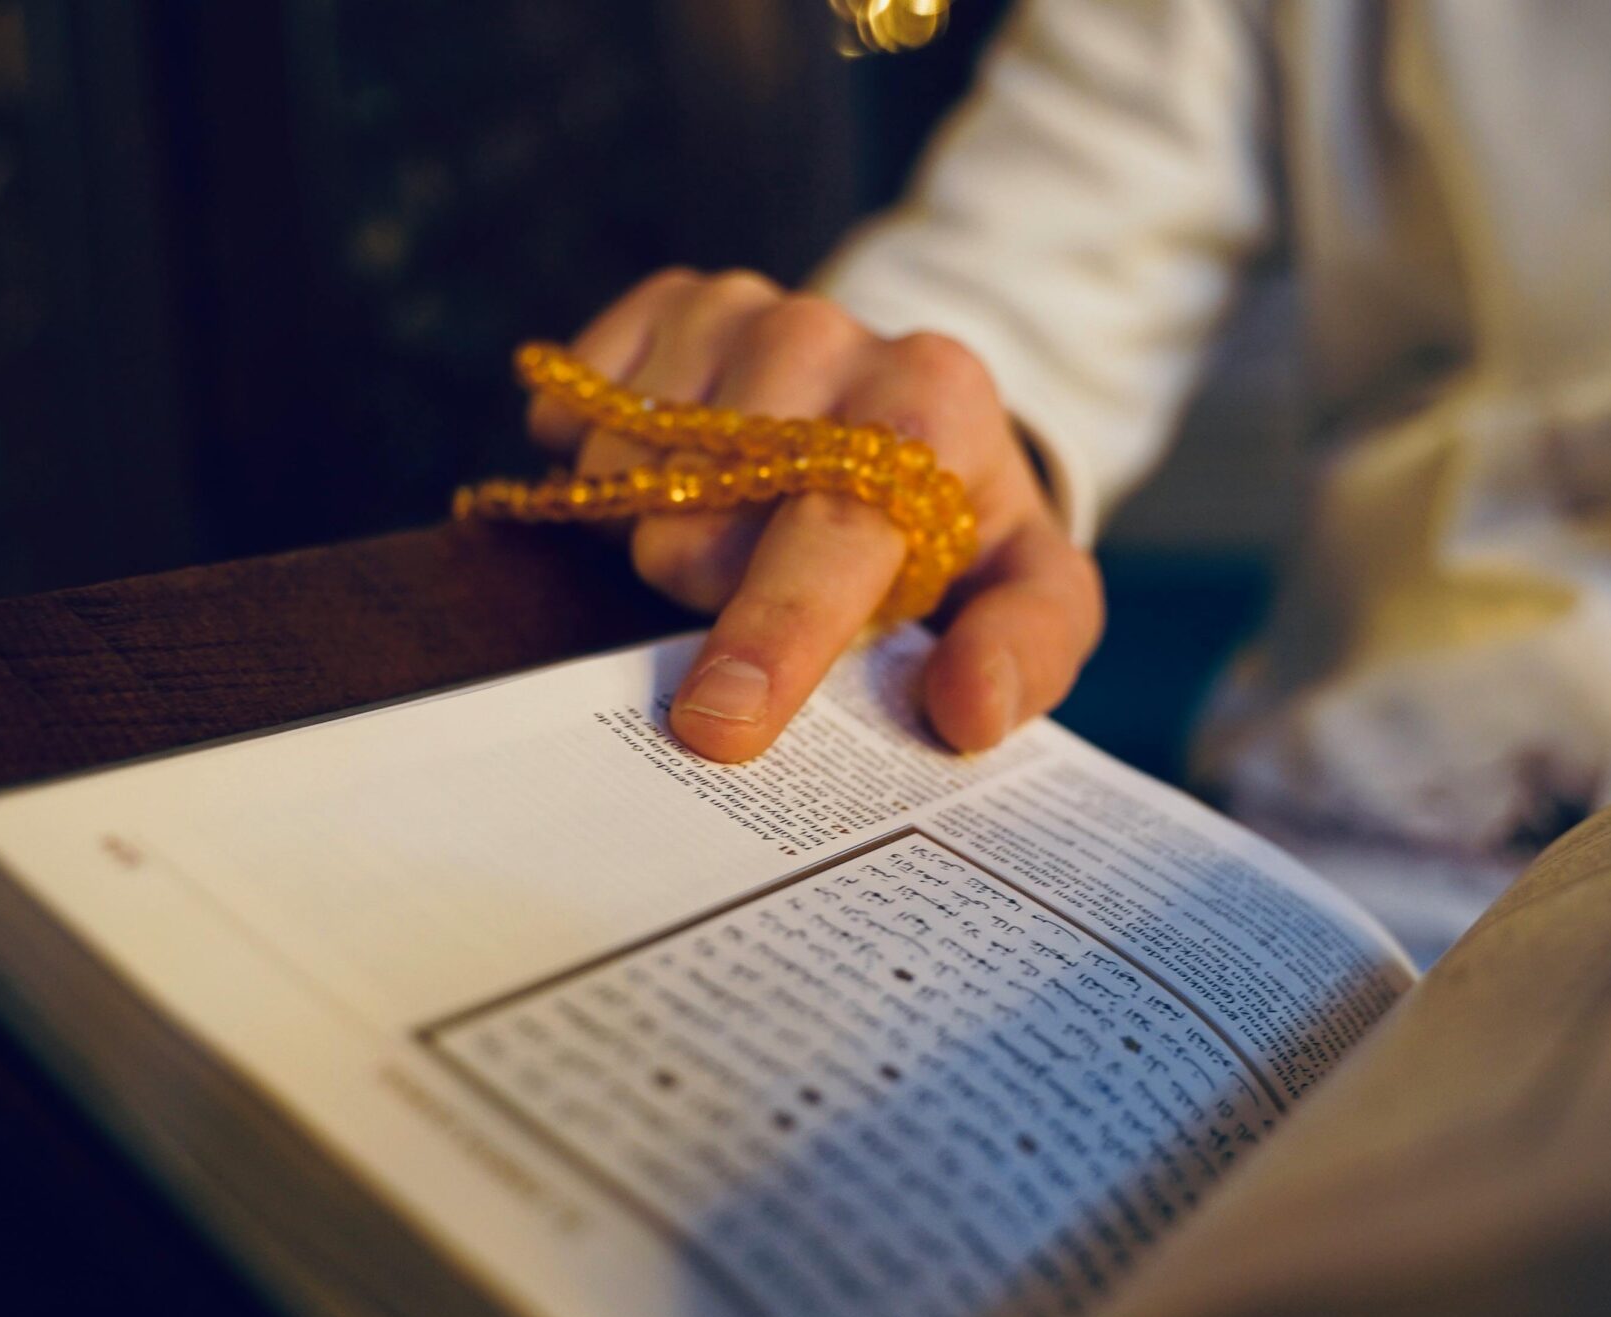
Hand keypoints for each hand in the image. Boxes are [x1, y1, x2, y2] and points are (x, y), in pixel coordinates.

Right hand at [529, 268, 1103, 762]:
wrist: (919, 409)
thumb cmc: (962, 525)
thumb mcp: (1036, 591)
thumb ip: (1028, 652)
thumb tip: (969, 708)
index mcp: (935, 403)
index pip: (832, 535)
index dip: (774, 634)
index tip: (720, 720)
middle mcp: (829, 334)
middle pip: (694, 530)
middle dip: (714, 593)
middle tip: (773, 580)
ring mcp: (739, 309)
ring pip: (619, 477)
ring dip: (661, 527)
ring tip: (737, 520)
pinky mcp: (670, 302)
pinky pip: (574, 409)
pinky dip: (604, 459)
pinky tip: (679, 466)